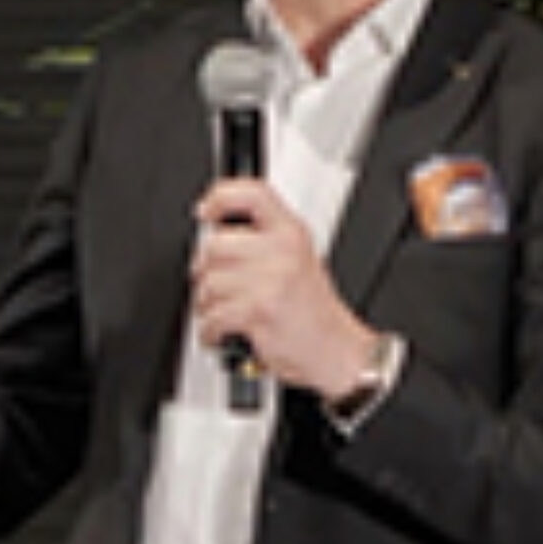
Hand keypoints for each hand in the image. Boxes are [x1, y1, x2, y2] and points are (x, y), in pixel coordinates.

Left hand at [190, 179, 376, 399]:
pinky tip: (222, 332)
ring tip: (224, 312)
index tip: (205, 211)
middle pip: (215, 245)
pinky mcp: (258, 311)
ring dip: (207, 305)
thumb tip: (215, 233)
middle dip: (206, 272)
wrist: (337, 350)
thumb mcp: (298, 259)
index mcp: (291, 233)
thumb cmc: (313, 310)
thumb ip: (263, 241)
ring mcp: (270, 281)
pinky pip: (212, 316)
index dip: (221, 196)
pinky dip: (210, 330)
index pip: (253, 194)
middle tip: (216, 286)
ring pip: (208, 283)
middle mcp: (282, 251)